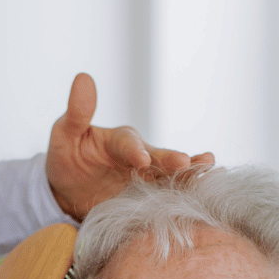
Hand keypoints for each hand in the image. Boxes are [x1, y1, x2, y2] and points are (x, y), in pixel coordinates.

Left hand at [45, 73, 214, 220]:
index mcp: (121, 140)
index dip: (135, 150)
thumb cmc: (68, 156)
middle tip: (186, 163)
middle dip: (172, 161)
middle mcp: (141, 157)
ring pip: (172, 177)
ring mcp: (148, 179)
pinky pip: (169, 198)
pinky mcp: (149, 201)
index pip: (129, 143)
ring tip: (213, 172)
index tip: (141, 159)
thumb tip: (83, 77)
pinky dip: (187, 197)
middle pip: (159, 158)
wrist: (70, 190)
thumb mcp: (65, 134)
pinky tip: (208, 195)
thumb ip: (77, 112)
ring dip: (191, 175)